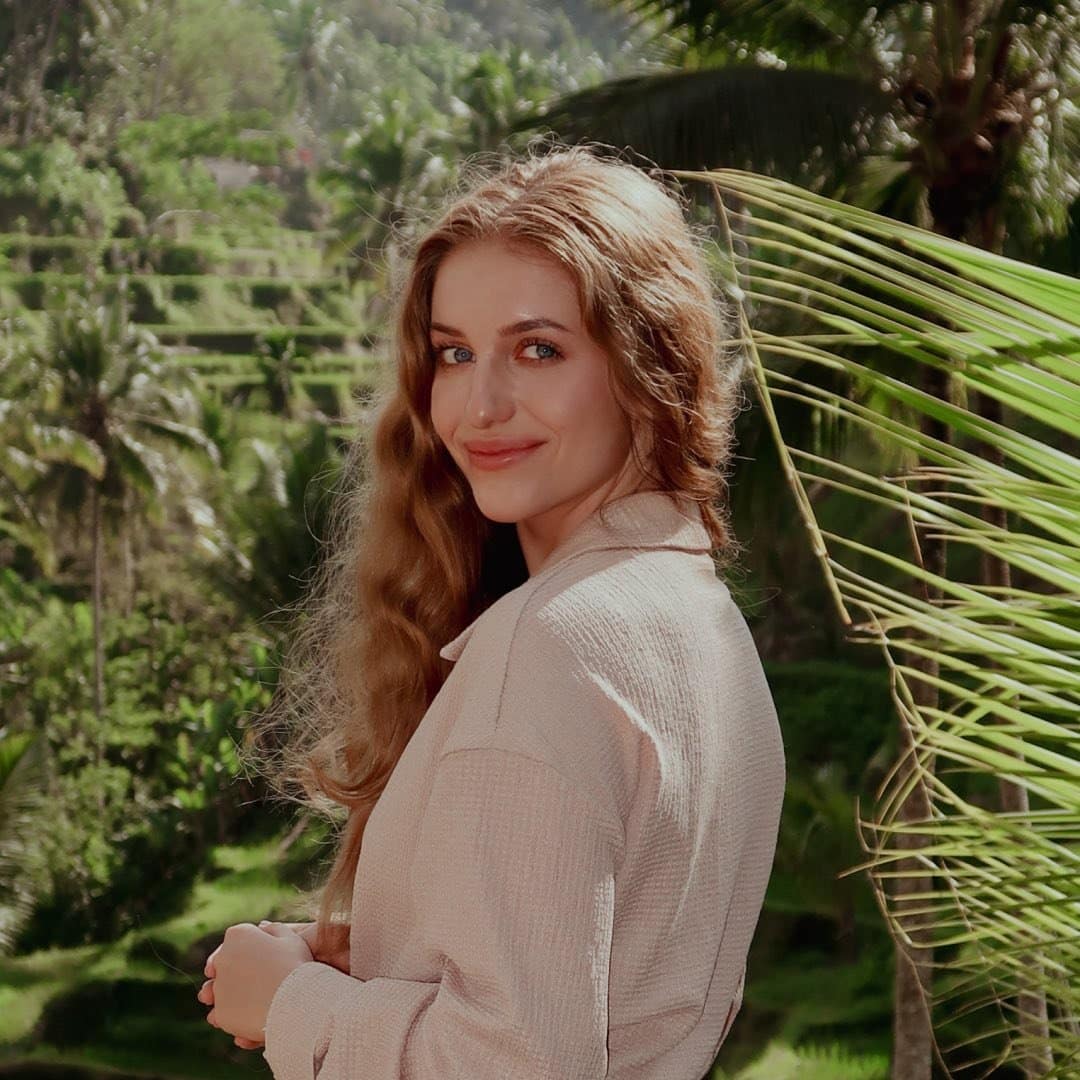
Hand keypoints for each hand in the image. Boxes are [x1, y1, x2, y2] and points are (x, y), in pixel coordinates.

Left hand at [196, 922, 312, 1043]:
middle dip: (234, 971)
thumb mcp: (291, 940)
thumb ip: (275, 930)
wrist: (295, 1003)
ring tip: (251, 1000)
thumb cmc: (295, 967)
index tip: (261, 957)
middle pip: (223, 964)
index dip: (249, 948)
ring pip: (218, 991)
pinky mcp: (220, 1013)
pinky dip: (232, 1015)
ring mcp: (218, 988)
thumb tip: (262, 927)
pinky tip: (249, 1016)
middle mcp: (221, 959)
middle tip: (255, 980)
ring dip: (229, 994)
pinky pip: (220, 1014)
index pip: (235, 939)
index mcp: (238, 935)